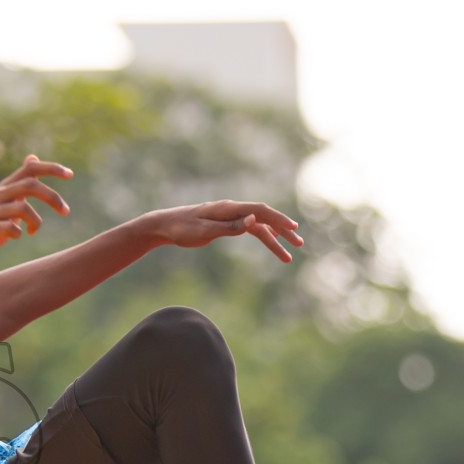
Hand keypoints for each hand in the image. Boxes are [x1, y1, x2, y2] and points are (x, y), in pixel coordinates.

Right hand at [0, 154, 72, 268]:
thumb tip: (33, 157)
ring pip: (22, 209)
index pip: (30, 169)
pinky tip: (19, 235)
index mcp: (6, 187)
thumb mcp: (9, 200)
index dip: (51, 168)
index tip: (70, 174)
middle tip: (65, 211)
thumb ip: (22, 181)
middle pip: (30, 185)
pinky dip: (18, 232)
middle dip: (52, 197)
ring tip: (34, 230)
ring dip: (36, 221)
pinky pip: (9, 228)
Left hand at [147, 200, 303, 262]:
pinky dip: (262, 235)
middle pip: (264, 217)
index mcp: (228, 208)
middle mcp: (232, 209)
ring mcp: (230, 215)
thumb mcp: (205, 231)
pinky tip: (272, 240)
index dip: (278, 219)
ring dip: (274, 238)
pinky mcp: (226, 222)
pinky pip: (249, 228)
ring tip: (288, 255)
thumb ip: (230, 227)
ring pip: (258, 225)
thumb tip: (254, 221)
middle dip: (283, 230)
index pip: (260, 211)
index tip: (293, 229)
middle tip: (299, 244)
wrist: (164, 225)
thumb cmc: (182, 228)